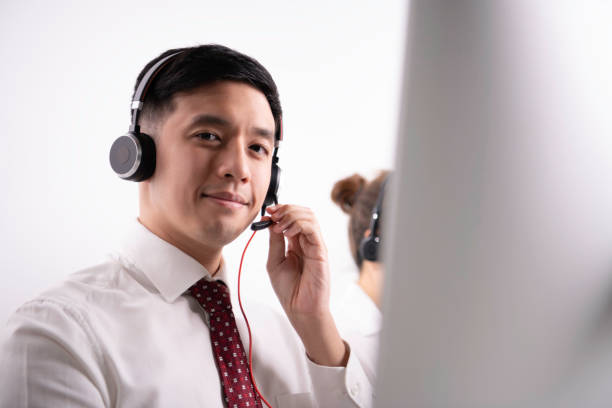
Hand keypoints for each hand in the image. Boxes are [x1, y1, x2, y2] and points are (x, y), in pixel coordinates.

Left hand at [265, 204, 347, 366]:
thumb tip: (270, 221)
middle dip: (286, 209)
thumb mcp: (274, 261)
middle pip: (303, 212)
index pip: (292, 217)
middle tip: (273, 214)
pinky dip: (299, 224)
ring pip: (309, 216)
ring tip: (279, 224)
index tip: (268, 211)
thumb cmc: (289, 290)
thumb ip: (275, 241)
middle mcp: (307, 242)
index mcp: (296, 243)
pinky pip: (313, 229)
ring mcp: (315, 245)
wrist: (299, 309)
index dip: (281, 211)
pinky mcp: (321, 251)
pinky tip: (287, 232)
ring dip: (292, 215)